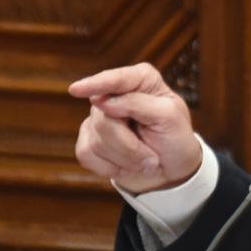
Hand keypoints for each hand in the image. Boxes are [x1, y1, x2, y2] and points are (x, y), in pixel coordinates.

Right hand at [69, 63, 201, 193]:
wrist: (171, 170)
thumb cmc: (174, 139)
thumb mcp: (169, 117)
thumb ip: (138, 103)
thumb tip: (102, 101)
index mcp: (141, 80)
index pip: (116, 79)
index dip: (95, 84)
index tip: (76, 90)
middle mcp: (115, 94)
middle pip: (104, 119)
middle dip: (130, 146)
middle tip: (152, 158)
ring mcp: (99, 116)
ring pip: (96, 141)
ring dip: (125, 159)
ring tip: (144, 161)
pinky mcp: (88, 138)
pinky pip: (86, 154)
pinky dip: (109, 167)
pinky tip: (125, 165)